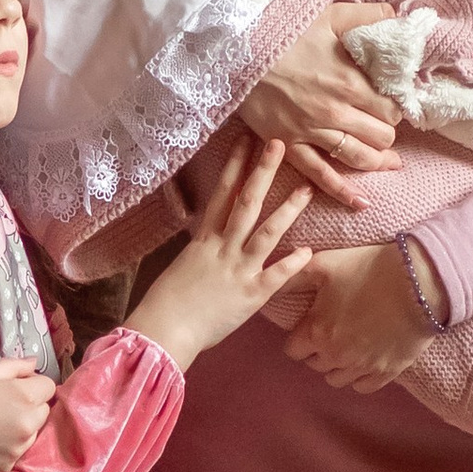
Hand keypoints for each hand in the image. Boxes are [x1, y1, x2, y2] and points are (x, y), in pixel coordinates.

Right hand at [0, 360, 54, 471]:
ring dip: (18, 429)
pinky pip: (14, 454)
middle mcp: (27, 426)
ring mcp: (17, 451)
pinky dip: (4, 448)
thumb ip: (13, 366)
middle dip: (28, 407)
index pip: (48, 387)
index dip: (31, 385)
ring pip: (30, 435)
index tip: (12, 388)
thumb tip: (35, 364)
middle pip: (43, 412)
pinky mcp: (4, 468)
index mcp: (23, 397)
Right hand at [122, 142, 313, 370]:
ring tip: (307, 189)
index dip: (235, 166)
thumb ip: (202, 252)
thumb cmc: (166, 302)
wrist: (164, 330)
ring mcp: (238, 270)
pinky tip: (308, 250)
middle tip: (279, 144)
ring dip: (288, 210)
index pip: (222, 194)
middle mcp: (222, 249)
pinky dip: (292, 263)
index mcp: (204, 240)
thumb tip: (211, 243)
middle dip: (263, 172)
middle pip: (246, 203)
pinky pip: (275, 276)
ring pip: (266, 233)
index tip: (246, 141)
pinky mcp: (250, 295)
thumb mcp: (183, 267)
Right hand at [236, 5, 403, 208]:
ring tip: (389, 161)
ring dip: (378, 160)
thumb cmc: (283, 33)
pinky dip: (343, 192)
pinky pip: (321, 176)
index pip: (392, 108)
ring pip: (359, 157)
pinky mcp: (290, 146)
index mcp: (349, 82)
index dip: (396, 107)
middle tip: (385, 125)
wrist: (237, 53)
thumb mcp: (329, 16)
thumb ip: (367, 16)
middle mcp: (336, 113)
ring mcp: (312, 133)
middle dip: (387, 131)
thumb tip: (396, 16)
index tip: (394, 104)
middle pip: (381, 135)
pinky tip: (362, 202)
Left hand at [275, 240, 432, 392]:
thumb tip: (267, 283)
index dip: (299, 336)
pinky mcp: (387, 373)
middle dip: (317, 349)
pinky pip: (362, 387)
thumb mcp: (324, 265)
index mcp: (316, 333)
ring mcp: (362, 368)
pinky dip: (359, 377)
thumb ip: (291, 278)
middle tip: (330, 330)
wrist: (419, 280)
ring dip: (336, 365)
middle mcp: (335, 356)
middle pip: (313, 365)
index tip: (310, 325)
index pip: (292, 350)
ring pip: (336, 379)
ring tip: (347, 344)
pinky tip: (363, 359)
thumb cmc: (369, 268)